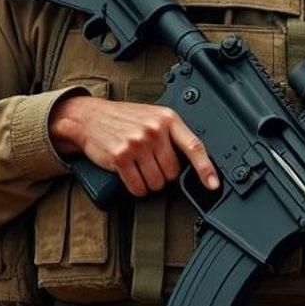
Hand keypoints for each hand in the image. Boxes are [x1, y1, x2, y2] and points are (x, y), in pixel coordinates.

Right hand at [48, 94, 218, 196]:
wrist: (90, 117)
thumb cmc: (124, 119)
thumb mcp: (153, 118)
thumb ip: (171, 135)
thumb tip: (191, 162)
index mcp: (167, 119)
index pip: (194, 146)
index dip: (206, 169)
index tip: (214, 184)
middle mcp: (154, 130)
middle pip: (172, 172)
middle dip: (163, 175)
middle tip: (151, 164)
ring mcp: (138, 143)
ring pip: (156, 182)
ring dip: (149, 183)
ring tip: (139, 168)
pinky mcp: (121, 156)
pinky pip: (138, 187)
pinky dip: (136, 188)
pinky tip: (130, 176)